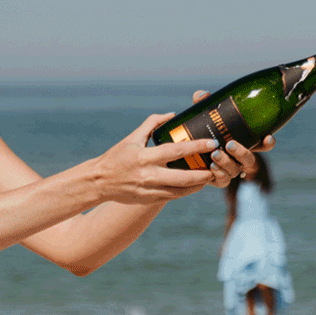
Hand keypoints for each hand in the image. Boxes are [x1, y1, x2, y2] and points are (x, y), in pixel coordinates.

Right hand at [91, 113, 218, 204]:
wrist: (98, 182)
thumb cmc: (116, 157)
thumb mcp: (132, 138)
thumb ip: (152, 124)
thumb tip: (172, 114)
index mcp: (144, 157)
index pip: (175, 151)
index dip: (196, 147)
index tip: (212, 143)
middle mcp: (148, 175)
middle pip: (183, 177)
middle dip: (203, 173)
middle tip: (217, 166)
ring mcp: (149, 190)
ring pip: (181, 191)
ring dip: (198, 184)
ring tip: (210, 176)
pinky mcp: (149, 199)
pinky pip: (173, 196)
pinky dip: (186, 191)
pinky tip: (195, 185)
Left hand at [187, 89, 275, 187]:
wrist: (186, 152)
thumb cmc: (201, 130)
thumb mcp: (204, 116)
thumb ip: (205, 105)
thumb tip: (202, 95)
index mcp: (243, 141)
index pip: (263, 144)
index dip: (268, 143)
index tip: (267, 137)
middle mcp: (239, 157)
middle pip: (250, 160)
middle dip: (242, 152)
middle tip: (230, 144)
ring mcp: (229, 169)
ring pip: (236, 170)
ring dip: (227, 163)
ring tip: (214, 155)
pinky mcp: (217, 179)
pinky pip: (222, 181)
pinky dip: (218, 174)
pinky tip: (211, 167)